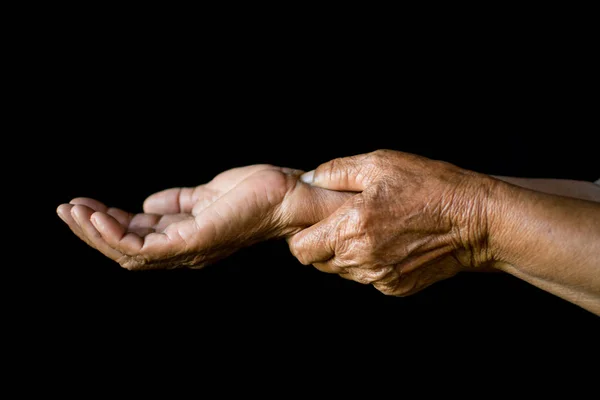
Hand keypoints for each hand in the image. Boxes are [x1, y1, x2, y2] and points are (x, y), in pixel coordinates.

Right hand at [57, 164, 349, 270]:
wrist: (286, 193)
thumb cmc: (253, 193)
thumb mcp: (205, 195)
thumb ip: (176, 202)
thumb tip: (145, 203)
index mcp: (184, 237)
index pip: (137, 238)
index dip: (107, 224)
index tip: (84, 205)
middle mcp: (183, 249)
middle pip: (126, 250)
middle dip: (92, 231)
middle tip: (65, 210)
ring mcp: (188, 249)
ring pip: (130, 252)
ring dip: (96, 233)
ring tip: (72, 212)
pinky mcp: (194, 242)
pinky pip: (147, 247)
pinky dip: (117, 234)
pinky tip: (98, 217)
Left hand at [288, 149, 498, 295]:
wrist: (475, 220)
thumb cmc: (429, 186)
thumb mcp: (380, 163)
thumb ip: (336, 171)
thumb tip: (309, 179)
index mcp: (350, 227)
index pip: (301, 249)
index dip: (302, 236)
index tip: (314, 224)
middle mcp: (361, 259)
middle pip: (320, 262)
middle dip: (323, 244)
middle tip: (343, 222)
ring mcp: (379, 277)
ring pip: (343, 272)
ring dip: (347, 254)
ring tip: (371, 229)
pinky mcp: (395, 287)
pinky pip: (368, 278)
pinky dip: (370, 263)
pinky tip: (389, 242)